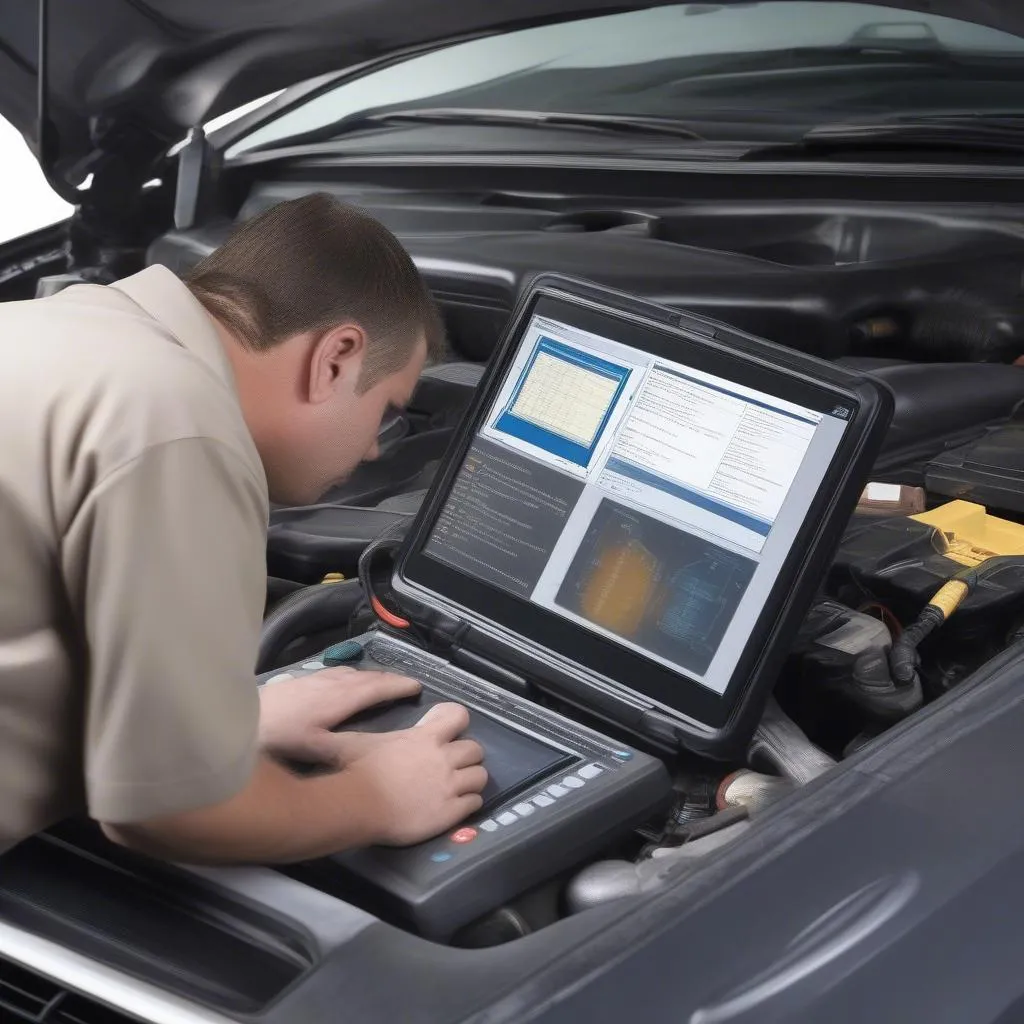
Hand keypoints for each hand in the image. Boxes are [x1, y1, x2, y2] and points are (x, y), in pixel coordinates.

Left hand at [258, 667, 419, 765]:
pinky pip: (336, 673)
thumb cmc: (273, 736)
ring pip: (350, 672)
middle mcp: (329, 683)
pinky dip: (352, 676)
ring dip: (370, 677)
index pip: (376, 686)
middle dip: (389, 679)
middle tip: (406, 685)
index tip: (417, 686)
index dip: (398, 686)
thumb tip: (369, 756)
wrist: (233, 715)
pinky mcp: (300, 680)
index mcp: (338, 698)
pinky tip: (344, 683)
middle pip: (366, 676)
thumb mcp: (309, 749)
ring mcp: (313, 679)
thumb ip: (340, 751)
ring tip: (381, 684)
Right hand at [340, 703, 487, 845]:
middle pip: (475, 748)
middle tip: (453, 763)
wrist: (359, 806)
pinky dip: (469, 802)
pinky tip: (457, 805)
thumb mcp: (354, 743)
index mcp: (425, 737)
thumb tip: (327, 731)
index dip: (456, 720)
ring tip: (459, 785)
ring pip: (481, 776)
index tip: (448, 728)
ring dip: (472, 779)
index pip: (459, 715)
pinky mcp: (451, 811)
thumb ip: (350, 734)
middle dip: (467, 755)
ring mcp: (450, 785)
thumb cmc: (357, 771)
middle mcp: (443, 758)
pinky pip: (475, 803)